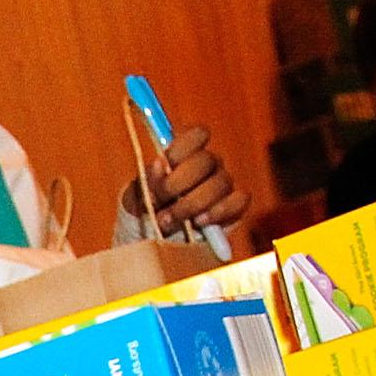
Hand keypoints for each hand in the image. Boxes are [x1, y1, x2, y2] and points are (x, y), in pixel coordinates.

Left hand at [124, 126, 248, 236]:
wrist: (153, 242)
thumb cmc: (145, 211)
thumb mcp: (137, 195)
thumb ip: (146, 179)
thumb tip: (160, 163)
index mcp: (186, 153)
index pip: (198, 134)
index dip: (181, 148)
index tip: (162, 165)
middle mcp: (209, 165)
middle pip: (207, 160)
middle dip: (178, 183)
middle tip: (157, 202)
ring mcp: (223, 185)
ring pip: (221, 183)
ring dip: (191, 204)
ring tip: (167, 222)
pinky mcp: (233, 208)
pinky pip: (238, 201)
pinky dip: (219, 212)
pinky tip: (198, 223)